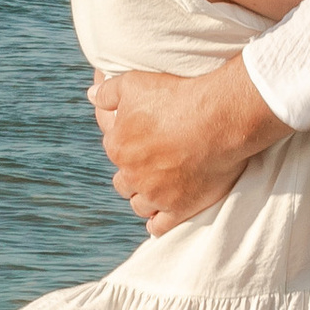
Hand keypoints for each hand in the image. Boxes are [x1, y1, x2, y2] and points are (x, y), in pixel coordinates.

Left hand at [90, 55, 290, 232]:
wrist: (218, 118)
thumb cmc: (177, 96)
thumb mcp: (135, 82)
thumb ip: (109, 92)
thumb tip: (91, 96)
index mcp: (118, 146)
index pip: (114, 149)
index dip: (127, 143)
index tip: (142, 139)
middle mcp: (132, 175)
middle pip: (124, 181)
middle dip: (133, 174)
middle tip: (151, 164)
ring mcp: (155, 195)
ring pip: (139, 205)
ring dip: (143, 198)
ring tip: (156, 190)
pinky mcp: (179, 208)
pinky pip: (159, 226)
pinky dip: (156, 224)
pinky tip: (158, 219)